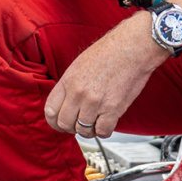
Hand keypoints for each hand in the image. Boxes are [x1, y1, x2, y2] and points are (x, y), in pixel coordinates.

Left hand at [45, 20, 169, 137]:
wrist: (132, 48)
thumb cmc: (109, 53)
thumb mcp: (79, 65)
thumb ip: (70, 86)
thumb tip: (65, 104)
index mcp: (68, 81)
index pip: (50, 110)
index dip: (54, 121)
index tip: (60, 123)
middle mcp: (78, 93)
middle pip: (64, 123)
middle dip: (70, 127)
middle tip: (78, 124)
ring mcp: (95, 102)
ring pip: (83, 130)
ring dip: (88, 130)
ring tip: (94, 122)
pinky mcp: (113, 109)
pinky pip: (102, 131)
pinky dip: (103, 131)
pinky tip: (105, 122)